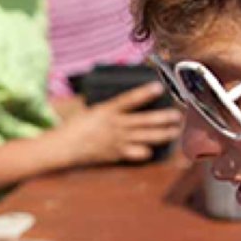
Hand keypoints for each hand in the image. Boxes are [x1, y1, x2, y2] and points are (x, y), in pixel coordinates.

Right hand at [52, 82, 182, 165]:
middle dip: (164, 118)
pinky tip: (153, 150)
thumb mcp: (87, 108)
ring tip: (174, 131)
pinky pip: (135, 154)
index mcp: (106, 110)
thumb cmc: (74, 126)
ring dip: (163, 134)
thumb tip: (116, 95)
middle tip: (177, 115)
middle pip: (145, 121)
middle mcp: (115, 125)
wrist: (63, 147)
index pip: (129, 99)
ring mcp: (117, 141)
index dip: (144, 93)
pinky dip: (145, 152)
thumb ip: (104, 103)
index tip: (158, 87)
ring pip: (146, 137)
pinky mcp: (116, 154)